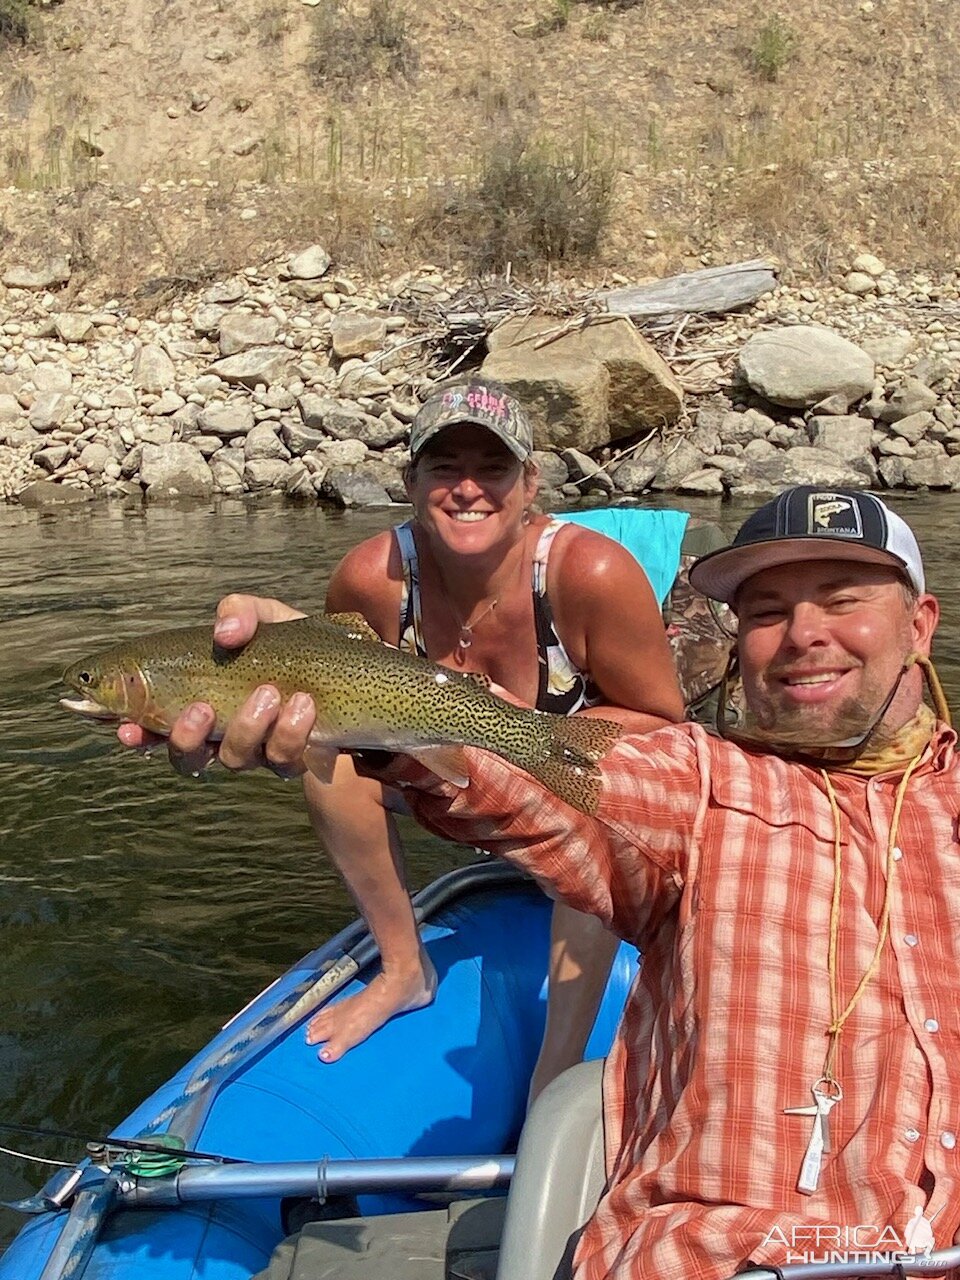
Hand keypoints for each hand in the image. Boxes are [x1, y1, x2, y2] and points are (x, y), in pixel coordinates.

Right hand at [116, 593, 310, 777]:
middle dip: (187, 738)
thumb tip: (225, 633)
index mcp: (198, 702)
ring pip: (236, 759)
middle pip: (186, 758)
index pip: (153, 728)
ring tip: (270, 693)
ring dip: (247, 727)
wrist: (347, 663)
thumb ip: (239, 613)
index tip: (127, 728)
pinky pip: (284, 761)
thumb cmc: (291, 642)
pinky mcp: (295, 758)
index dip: (136, 734)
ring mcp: (256, 751)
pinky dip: (291, 733)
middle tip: (202, 708)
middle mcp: (221, 735)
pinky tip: (304, 705)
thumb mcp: (263, 616)